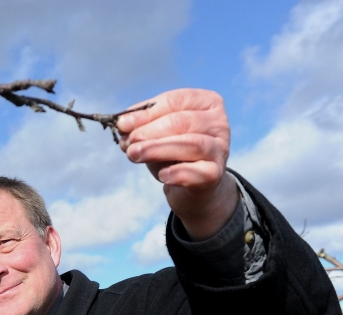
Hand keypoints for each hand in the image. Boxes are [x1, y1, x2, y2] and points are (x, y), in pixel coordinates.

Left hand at [116, 88, 238, 239]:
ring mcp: (220, 148)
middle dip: (150, 131)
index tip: (122, 124)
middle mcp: (218, 122)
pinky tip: (162, 176)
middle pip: (182, 121)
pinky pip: (199, 172)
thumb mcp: (156, 135)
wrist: (193, 185)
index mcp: (206, 102)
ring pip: (191, 144)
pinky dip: (179, 173)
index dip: (146, 113)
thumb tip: (123, 125)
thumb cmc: (173, 152)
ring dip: (158, 149)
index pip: (174, 101)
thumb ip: (142, 127)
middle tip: (128, 142)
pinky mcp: (217, 173)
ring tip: (133, 154)